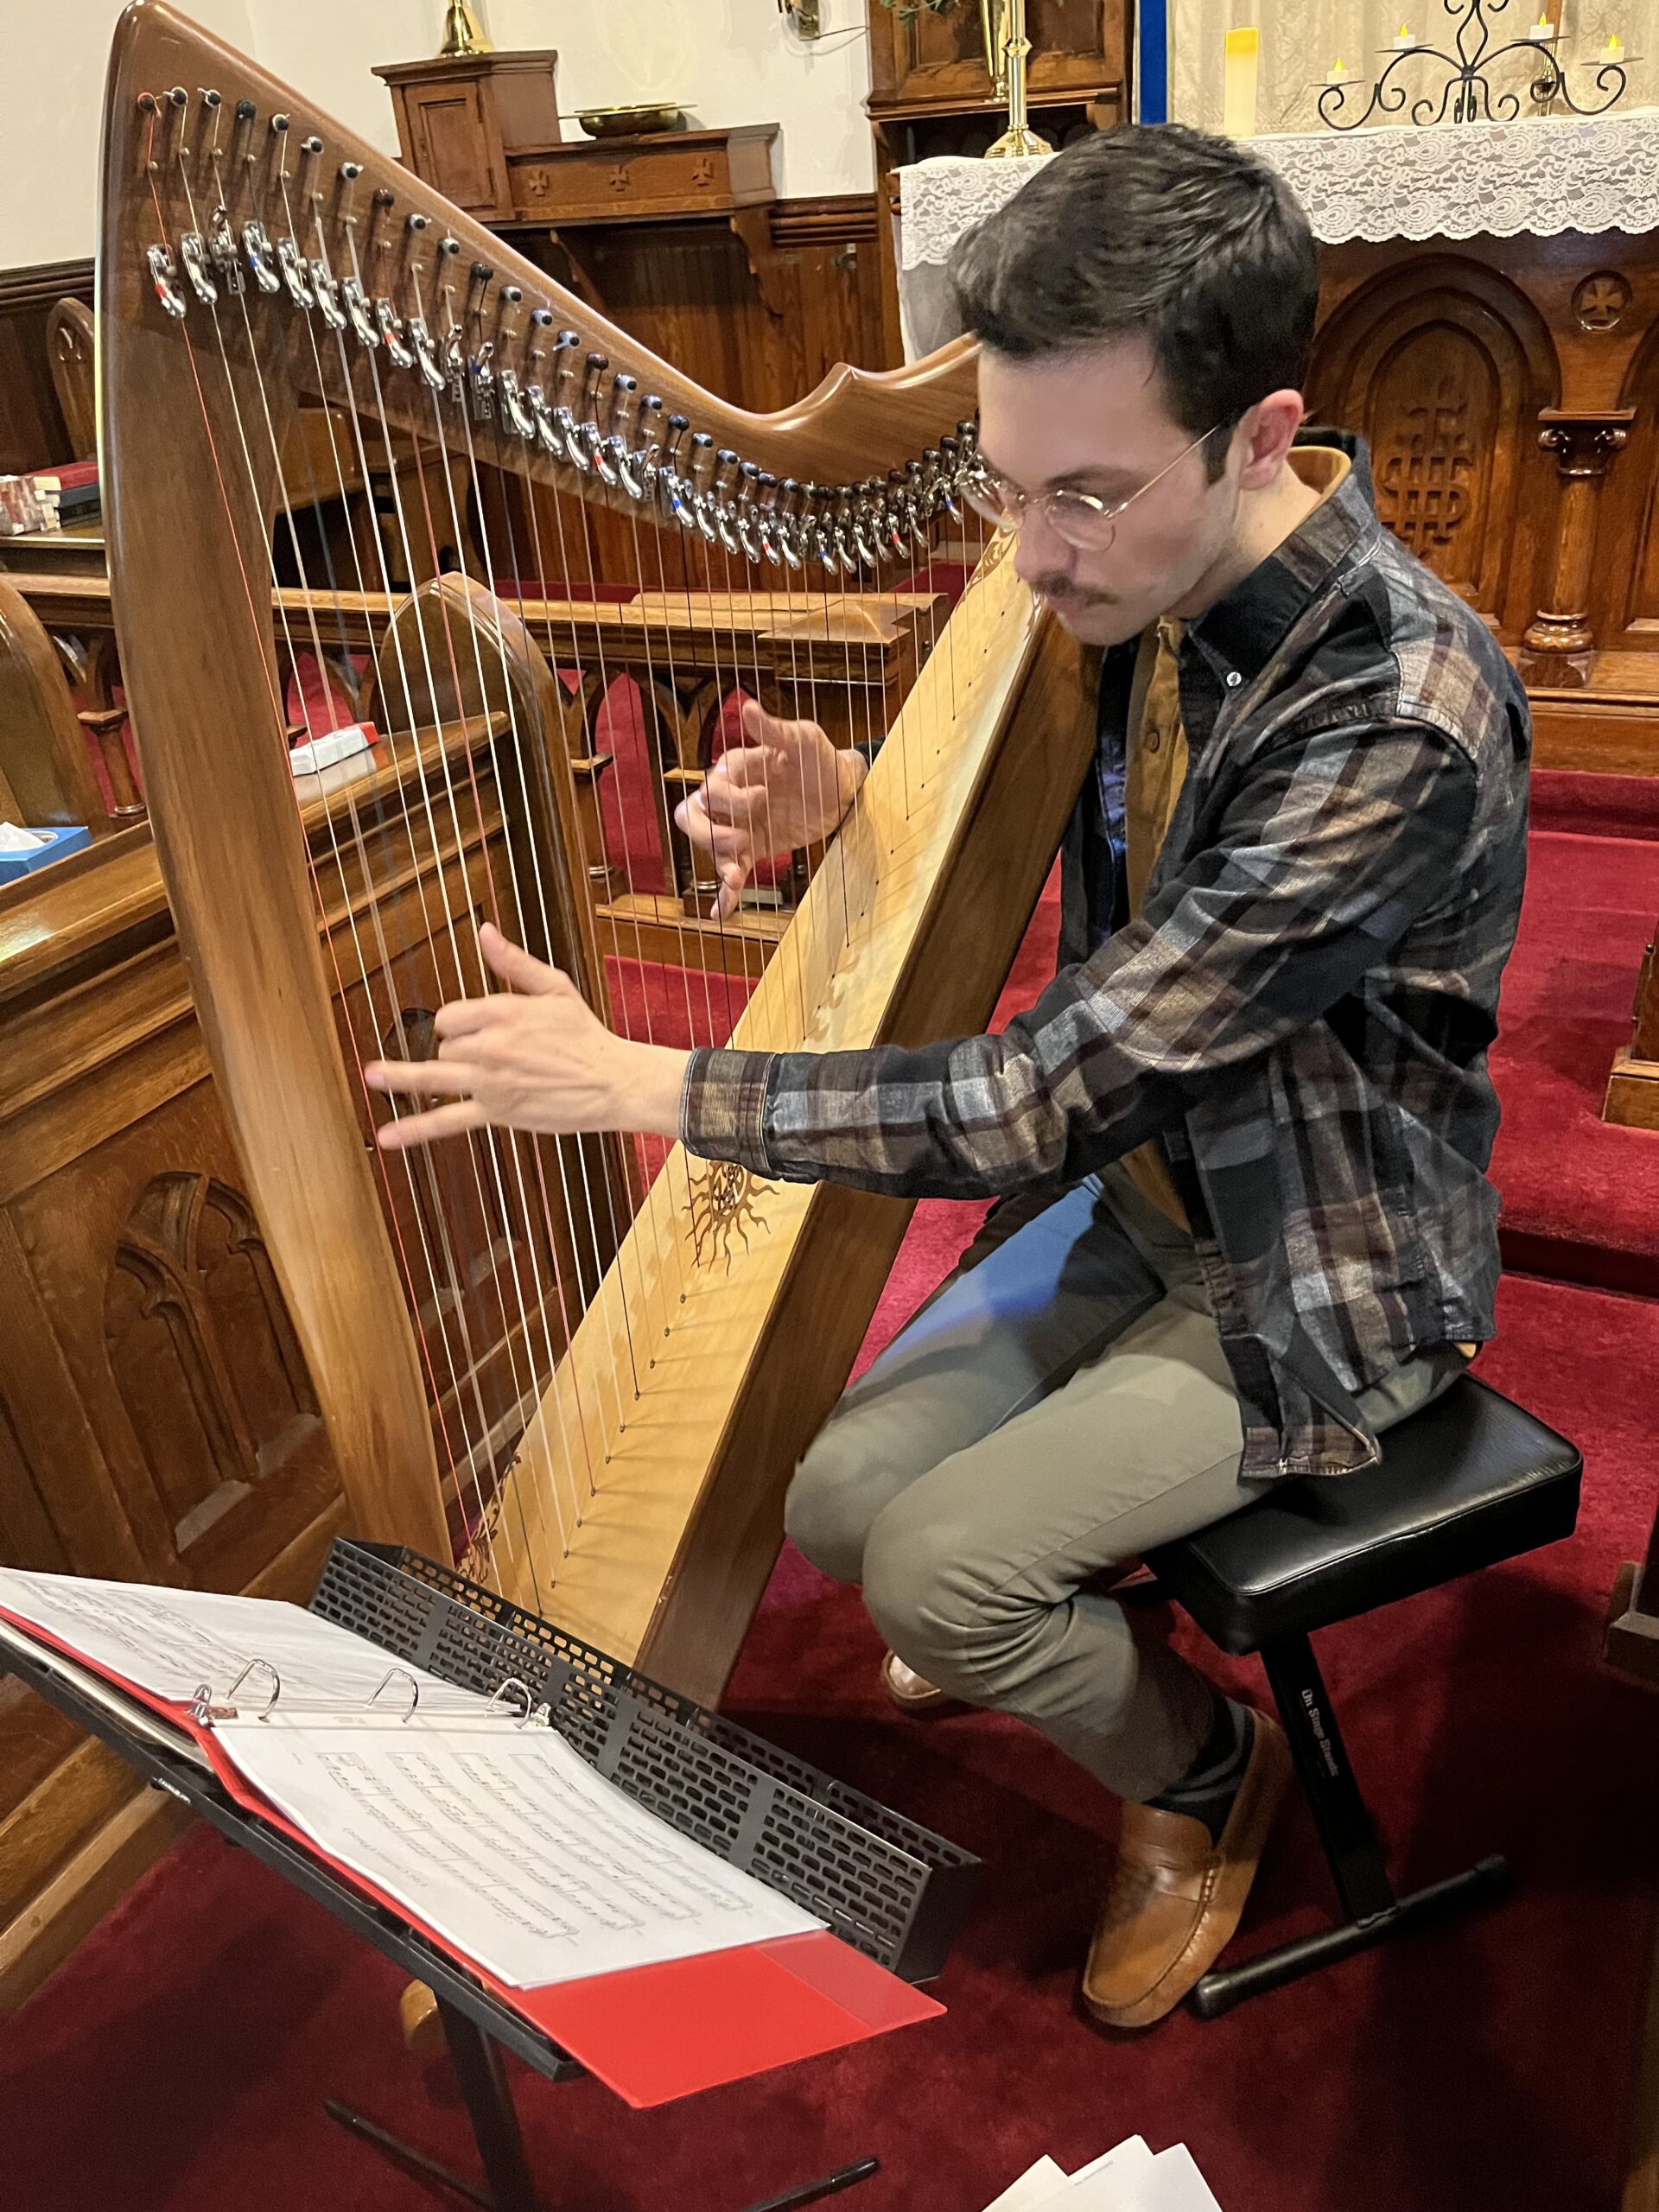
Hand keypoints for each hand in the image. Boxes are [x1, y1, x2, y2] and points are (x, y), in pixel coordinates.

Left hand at [363, 924, 688, 1148]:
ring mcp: (490, 1081)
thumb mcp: (554, 987)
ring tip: (371, 1076)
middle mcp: (491, 1044)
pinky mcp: (496, 1112)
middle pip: (444, 1045)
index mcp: (502, 1010)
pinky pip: (447, 1120)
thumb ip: (514, 962)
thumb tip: (485, 931)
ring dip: (400, 1077)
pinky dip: (415, 1129)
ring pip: (434, 1075)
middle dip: (456, 1052)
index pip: (450, 1016)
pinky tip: (388, 1136)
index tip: (473, 1032)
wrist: (613, 1082)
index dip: (456, 1025)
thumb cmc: (586, 1034)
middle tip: (487, 1059)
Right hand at [675, 697, 866, 919]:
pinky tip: (722, 913)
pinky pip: (732, 871)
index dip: (733, 797)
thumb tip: (747, 706)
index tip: (765, 796)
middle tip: (742, 839)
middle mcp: (730, 798)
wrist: (844, 791)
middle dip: (709, 831)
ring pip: (708, 846)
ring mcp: (739, 825)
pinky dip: (725, 893)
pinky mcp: (754, 849)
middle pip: (691, 816)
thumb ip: (773, 730)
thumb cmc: (821, 758)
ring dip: (717, 860)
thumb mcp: (802, 739)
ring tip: (737, 874)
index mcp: (736, 769)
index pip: (712, 787)